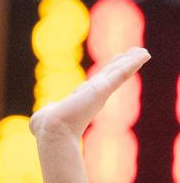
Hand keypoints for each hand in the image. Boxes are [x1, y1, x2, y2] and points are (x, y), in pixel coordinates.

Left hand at [30, 46, 148, 141]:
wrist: (52, 130)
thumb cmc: (45, 128)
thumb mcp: (43, 118)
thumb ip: (45, 114)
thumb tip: (38, 121)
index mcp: (81, 100)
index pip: (95, 84)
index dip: (104, 75)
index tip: (111, 68)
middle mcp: (93, 96)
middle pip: (110, 76)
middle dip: (121, 64)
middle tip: (133, 54)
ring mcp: (100, 92)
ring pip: (118, 73)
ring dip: (131, 61)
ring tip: (143, 52)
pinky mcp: (103, 89)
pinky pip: (122, 74)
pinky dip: (134, 63)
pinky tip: (144, 54)